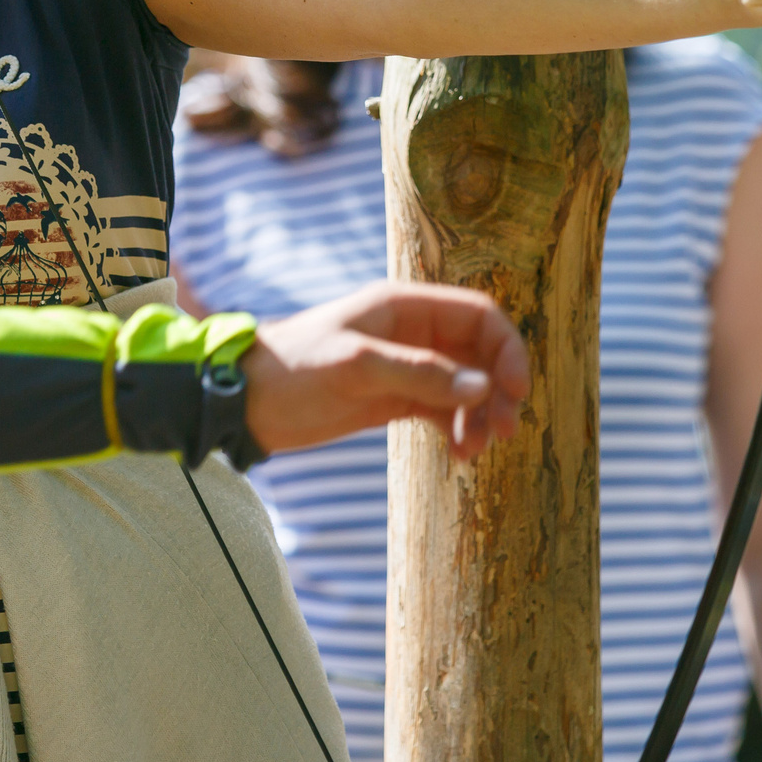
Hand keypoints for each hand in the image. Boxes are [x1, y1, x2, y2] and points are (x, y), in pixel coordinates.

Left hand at [242, 281, 529, 459]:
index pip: (478, 315)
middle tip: (503, 430)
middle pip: (479, 352)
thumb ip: (419, 374)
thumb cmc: (293, 369)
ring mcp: (405, 367)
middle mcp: (412, 333)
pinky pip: (444, 410)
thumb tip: (482, 388)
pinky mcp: (394, 399)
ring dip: (481, 414)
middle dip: (497, 388)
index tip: (516, 391)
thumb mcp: (355, 366)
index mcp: (404, 307)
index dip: (506, 349)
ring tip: (477, 449)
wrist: (244, 403)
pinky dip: (459, 429)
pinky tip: (460, 454)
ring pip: (466, 385)